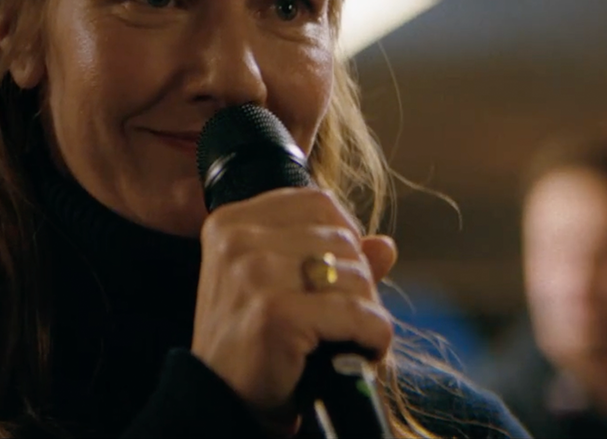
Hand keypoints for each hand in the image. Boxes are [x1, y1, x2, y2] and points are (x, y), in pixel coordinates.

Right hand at [190, 187, 398, 430]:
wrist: (221, 403)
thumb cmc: (250, 344)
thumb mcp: (280, 288)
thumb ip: (330, 258)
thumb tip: (385, 246)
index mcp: (232, 222)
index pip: (318, 203)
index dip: (343, 239)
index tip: (334, 279)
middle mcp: (238, 239)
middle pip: (342, 238)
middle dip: (355, 283)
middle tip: (338, 320)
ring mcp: (255, 273)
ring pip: (356, 274)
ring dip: (366, 312)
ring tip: (344, 338)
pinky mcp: (277, 312)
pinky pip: (358, 313)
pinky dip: (374, 337)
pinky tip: (362, 353)